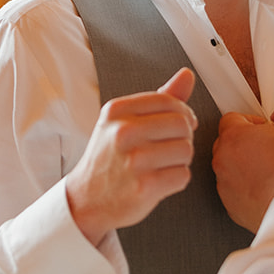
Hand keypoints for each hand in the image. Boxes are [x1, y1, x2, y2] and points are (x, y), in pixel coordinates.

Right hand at [66, 67, 196, 246]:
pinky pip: (183, 175)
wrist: (86, 199)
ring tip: (163, 164)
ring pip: (186, 149)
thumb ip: (159, 98)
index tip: (178, 125)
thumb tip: (187, 75)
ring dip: (181, 160)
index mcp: (117, 110)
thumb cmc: (109, 158)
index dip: (182, 113)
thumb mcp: (124, 121)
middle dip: (183, 137)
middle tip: (169, 147)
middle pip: (182, 124)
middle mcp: (123, 132)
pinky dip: (177, 179)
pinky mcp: (144, 187)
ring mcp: (133, 160)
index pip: (169, 101)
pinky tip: (160, 180)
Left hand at [212, 111, 273, 233]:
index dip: (249, 121)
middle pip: (227, 144)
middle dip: (245, 145)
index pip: (231, 119)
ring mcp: (224, 185)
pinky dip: (247, 190)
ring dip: (245, 168)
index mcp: (234, 136)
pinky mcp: (231, 206)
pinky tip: (266, 190)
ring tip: (269, 173)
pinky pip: (235, 192)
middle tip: (266, 149)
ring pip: (230, 170)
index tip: (260, 127)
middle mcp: (223, 160)